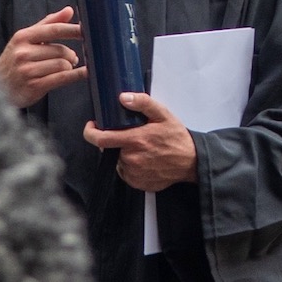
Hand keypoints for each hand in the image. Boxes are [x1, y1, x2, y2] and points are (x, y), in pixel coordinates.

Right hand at [0, 6, 86, 107]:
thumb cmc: (15, 61)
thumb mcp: (26, 39)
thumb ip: (48, 23)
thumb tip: (70, 10)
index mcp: (22, 37)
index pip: (53, 29)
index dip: (72, 29)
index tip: (86, 30)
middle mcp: (23, 53)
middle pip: (60, 50)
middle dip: (71, 54)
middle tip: (73, 57)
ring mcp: (27, 70)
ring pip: (62, 64)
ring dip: (69, 66)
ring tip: (66, 67)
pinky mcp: (33, 86)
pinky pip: (61, 78)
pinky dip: (75, 75)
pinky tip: (83, 73)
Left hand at [83, 92, 197, 190]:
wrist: (191, 162)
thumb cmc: (176, 137)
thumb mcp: (162, 114)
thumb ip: (142, 102)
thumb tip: (123, 97)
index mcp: (135, 140)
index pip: (101, 139)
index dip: (91, 132)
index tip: (92, 125)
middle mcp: (131, 159)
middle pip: (109, 148)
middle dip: (114, 140)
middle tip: (129, 134)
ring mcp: (134, 173)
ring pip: (117, 160)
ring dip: (122, 153)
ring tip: (140, 147)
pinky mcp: (138, 183)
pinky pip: (125, 172)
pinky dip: (129, 165)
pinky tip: (143, 159)